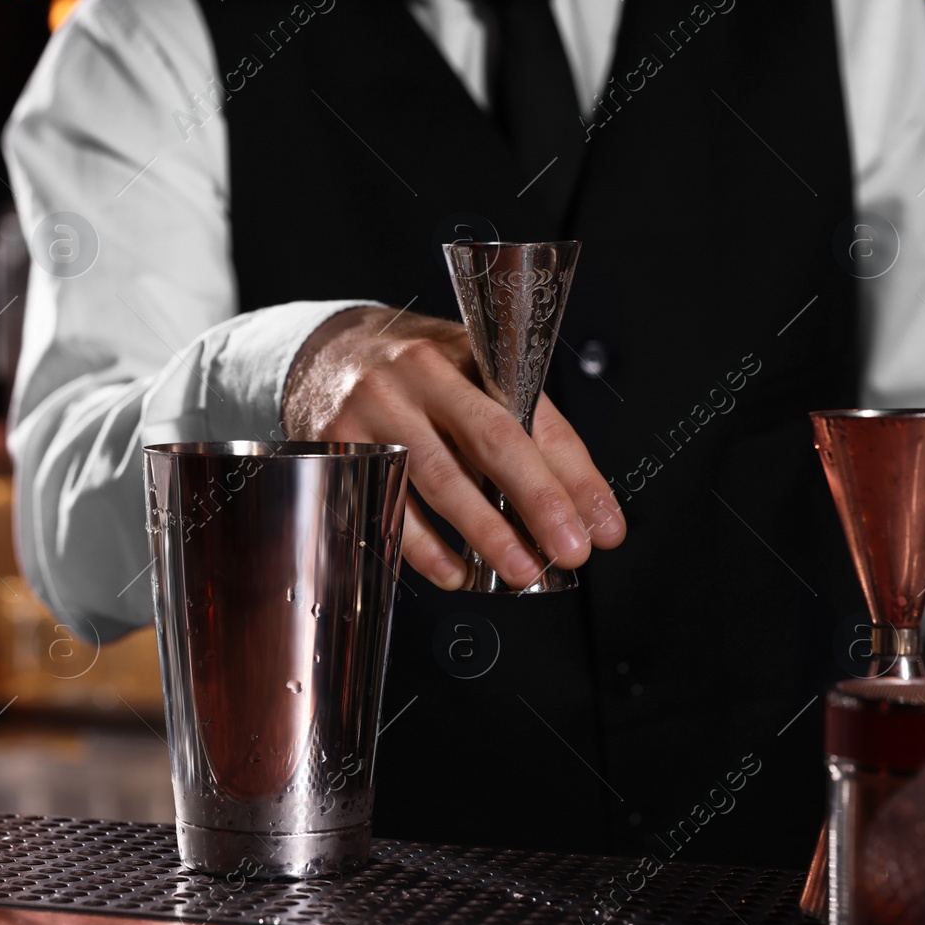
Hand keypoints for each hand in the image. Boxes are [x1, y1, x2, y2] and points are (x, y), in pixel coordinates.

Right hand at [282, 306, 624, 589]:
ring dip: (483, 531)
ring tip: (519, 569)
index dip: (574, 476)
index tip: (603, 527)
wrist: (321, 354)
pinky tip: (453, 571)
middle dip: (537, 501)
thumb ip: (528, 431)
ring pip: (435, 477)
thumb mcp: (472, 378)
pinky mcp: (336, 448)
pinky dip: (421, 546)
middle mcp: (417, 375)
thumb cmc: (413, 374)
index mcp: (466, 353)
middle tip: (569, 550)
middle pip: (488, 440)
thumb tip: (585, 508)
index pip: (533, 417)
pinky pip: (383, 505)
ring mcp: (371, 410)